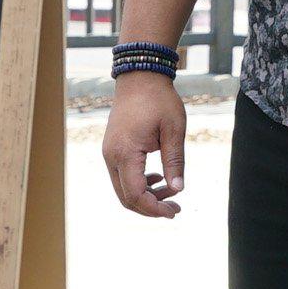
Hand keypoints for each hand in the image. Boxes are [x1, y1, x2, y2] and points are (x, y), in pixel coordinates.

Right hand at [101, 75, 186, 217]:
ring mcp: (109, 153)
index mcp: (126, 152)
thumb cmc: (159, 100)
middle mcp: (112, 156)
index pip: (136, 194)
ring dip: (145, 197)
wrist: (140, 77)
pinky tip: (157, 178)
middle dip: (150, 208)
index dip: (155, 209)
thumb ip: (175, 161)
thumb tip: (178, 189)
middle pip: (126, 198)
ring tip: (171, 191)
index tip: (174, 212)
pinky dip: (138, 185)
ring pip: (122, 190)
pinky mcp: (111, 150)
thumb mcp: (174, 130)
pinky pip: (121, 177)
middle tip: (175, 208)